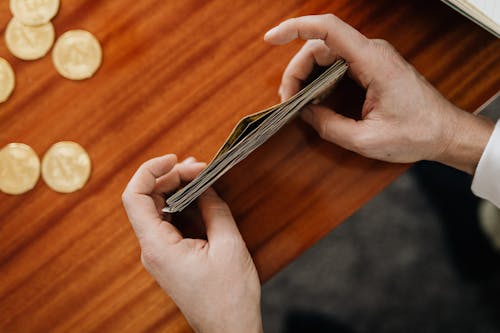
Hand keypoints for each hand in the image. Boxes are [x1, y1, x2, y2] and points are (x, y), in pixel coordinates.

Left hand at [122, 154, 261, 332]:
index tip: (174, 160)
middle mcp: (152, 249)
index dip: (149, 171)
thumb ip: (214, 209)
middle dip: (169, 177)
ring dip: (174, 188)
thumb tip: (206, 186)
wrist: (229, 329)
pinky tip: (197, 195)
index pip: (135, 197)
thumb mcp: (228, 245)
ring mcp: (159, 254)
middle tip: (198, 167)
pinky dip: (179, 204)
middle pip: (146, 200)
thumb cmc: (229, 296)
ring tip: (198, 174)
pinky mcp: (169, 256)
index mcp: (158, 247)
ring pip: (156, 209)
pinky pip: (167, 222)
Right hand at [264, 14, 493, 173]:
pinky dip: (321, 79)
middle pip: (320, 46)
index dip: (295, 28)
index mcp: (372, 62)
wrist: (446, 132)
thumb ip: (329, 126)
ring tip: (298, 102)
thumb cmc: (415, 134)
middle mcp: (372, 52)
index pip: (328, 29)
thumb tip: (305, 113)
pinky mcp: (372, 67)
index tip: (271, 39)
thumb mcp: (365, 139)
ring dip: (307, 76)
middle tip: (287, 101)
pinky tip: (316, 99)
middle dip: (297, 70)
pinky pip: (338, 64)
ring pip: (327, 55)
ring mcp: (372, 58)